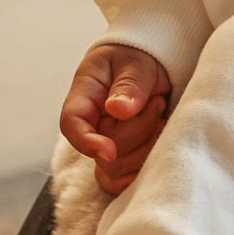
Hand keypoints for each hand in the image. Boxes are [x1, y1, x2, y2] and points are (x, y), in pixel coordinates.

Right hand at [61, 46, 171, 192]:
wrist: (156, 63)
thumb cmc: (140, 57)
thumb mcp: (136, 62)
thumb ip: (129, 85)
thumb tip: (117, 109)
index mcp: (85, 98)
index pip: (72, 125)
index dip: (86, 143)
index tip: (109, 151)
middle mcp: (93, 126)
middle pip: (103, 152)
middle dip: (138, 130)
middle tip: (157, 102)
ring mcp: (108, 144)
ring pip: (118, 169)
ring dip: (147, 146)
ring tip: (160, 114)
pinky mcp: (126, 155)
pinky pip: (128, 177)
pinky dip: (147, 167)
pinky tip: (161, 146)